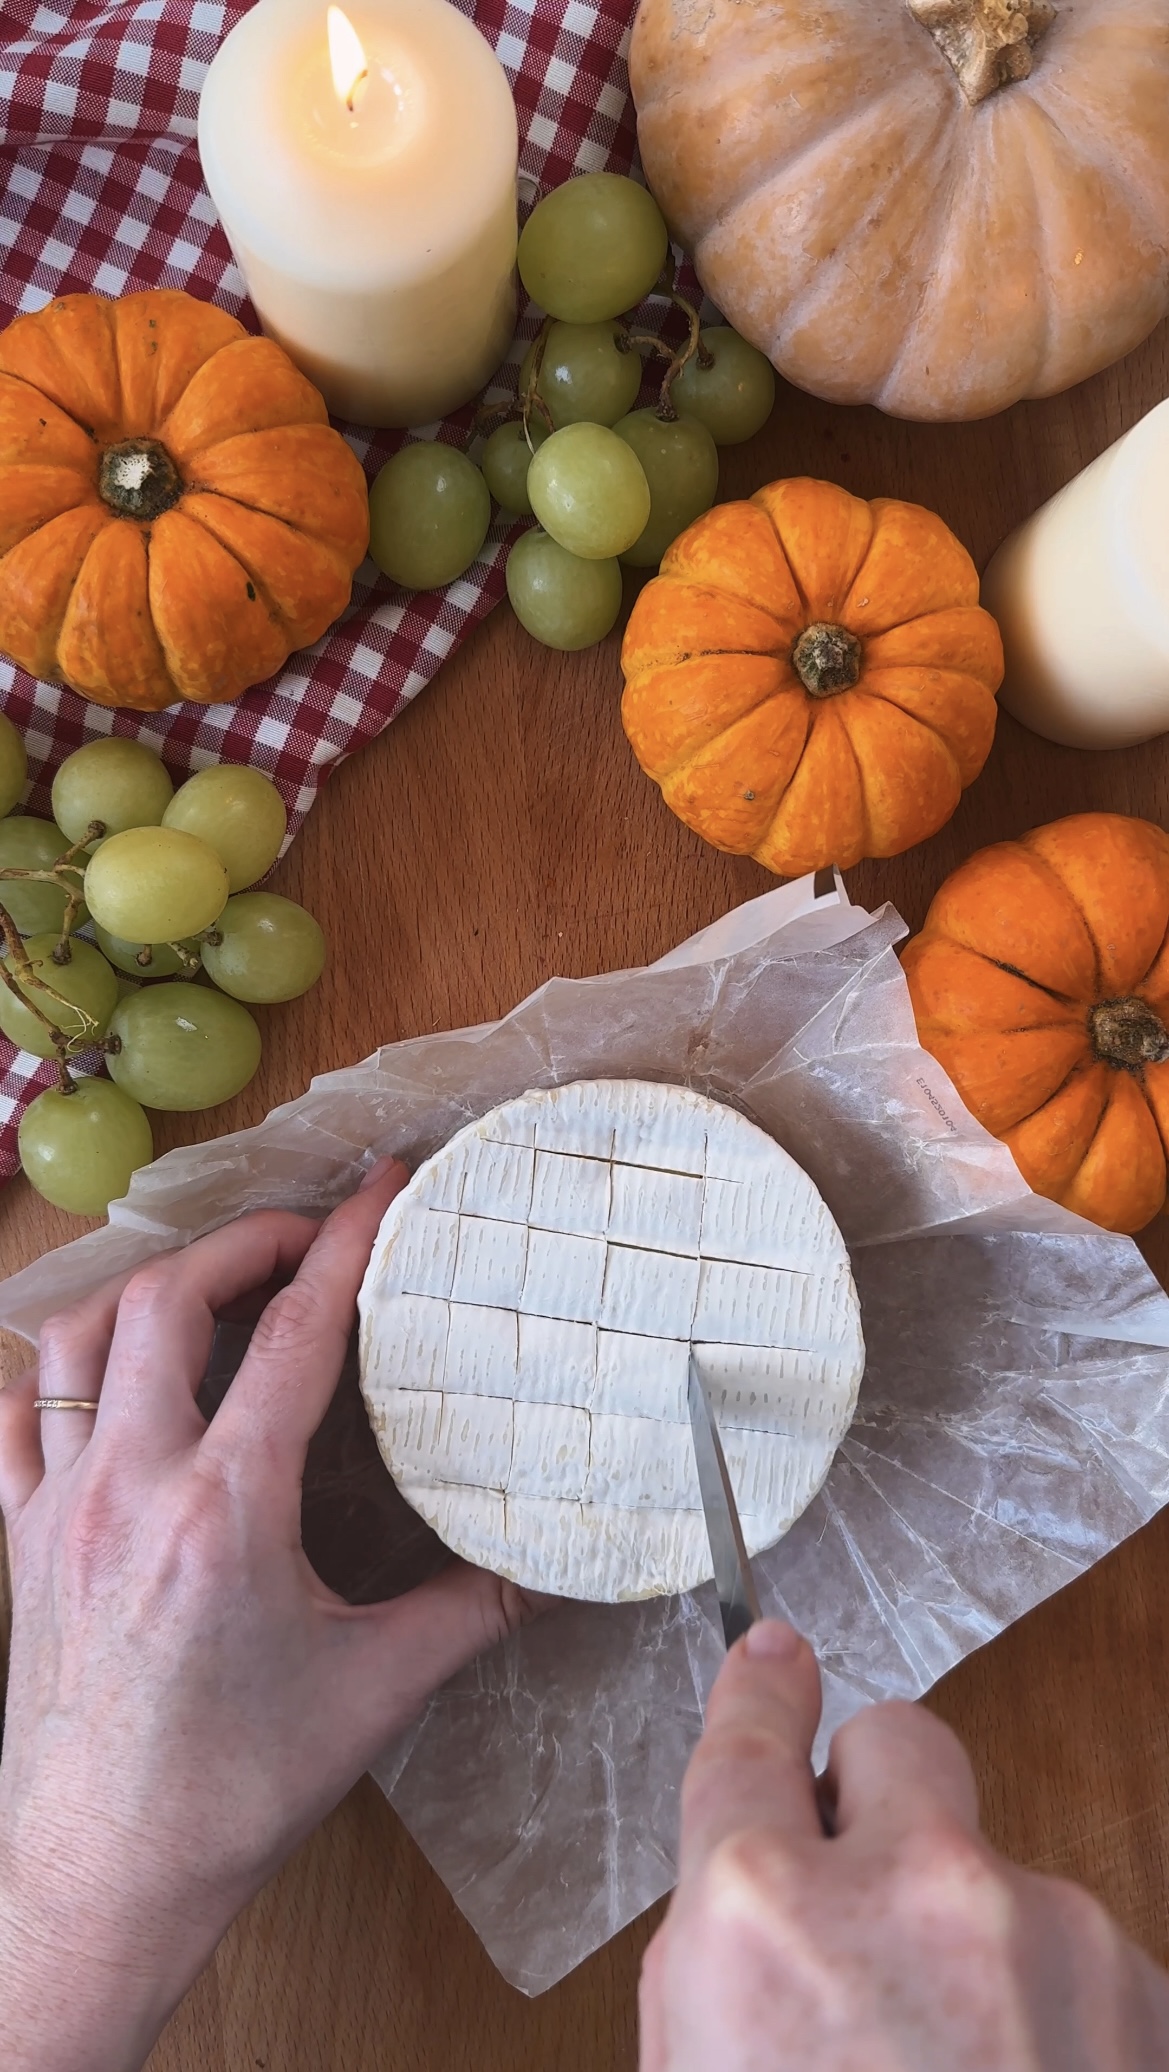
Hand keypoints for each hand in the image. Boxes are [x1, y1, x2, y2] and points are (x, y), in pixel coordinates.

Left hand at [0, 1160, 543, 2071]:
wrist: (102, 1876)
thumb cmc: (232, 1791)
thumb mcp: (375, 1691)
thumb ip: (471, 1611)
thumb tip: (555, 1569)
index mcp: (226, 1509)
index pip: (296, 1332)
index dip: (345, 1244)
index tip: (379, 1190)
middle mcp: (131, 1486)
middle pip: (170, 1299)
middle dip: (244, 1241)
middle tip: (303, 1233)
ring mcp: (60, 1508)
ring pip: (79, 1340)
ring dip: (149, 1288)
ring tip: (212, 1284)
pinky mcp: (20, 1542)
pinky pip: (17, 1418)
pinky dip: (59, 1371)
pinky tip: (102, 1374)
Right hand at [641, 1622, 1168, 2070]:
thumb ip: (716, 1975)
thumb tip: (756, 1900)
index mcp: (760, 1923)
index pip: (747, 1739)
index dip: (758, 1690)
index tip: (772, 1656)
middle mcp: (910, 1888)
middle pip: (898, 1735)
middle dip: (875, 1789)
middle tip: (866, 1881)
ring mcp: (1046, 1929)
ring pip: (993, 1863)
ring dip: (970, 1933)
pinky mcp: (1140, 1984)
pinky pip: (1070, 1948)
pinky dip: (1047, 2004)